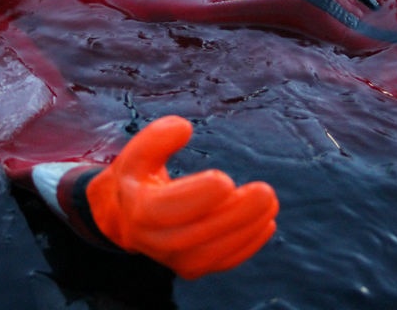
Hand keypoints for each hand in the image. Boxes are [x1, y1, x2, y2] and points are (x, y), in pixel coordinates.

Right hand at [86, 115, 278, 278]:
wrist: (126, 215)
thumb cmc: (139, 176)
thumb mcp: (137, 152)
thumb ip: (156, 137)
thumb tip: (183, 128)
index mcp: (138, 209)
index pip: (165, 210)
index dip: (196, 197)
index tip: (226, 179)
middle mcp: (153, 240)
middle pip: (194, 235)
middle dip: (233, 215)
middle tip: (265, 192)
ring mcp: (172, 259)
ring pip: (211, 253)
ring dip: (245, 231)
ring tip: (270, 204)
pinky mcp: (190, 267)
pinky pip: (220, 262)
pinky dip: (246, 246)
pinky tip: (266, 224)